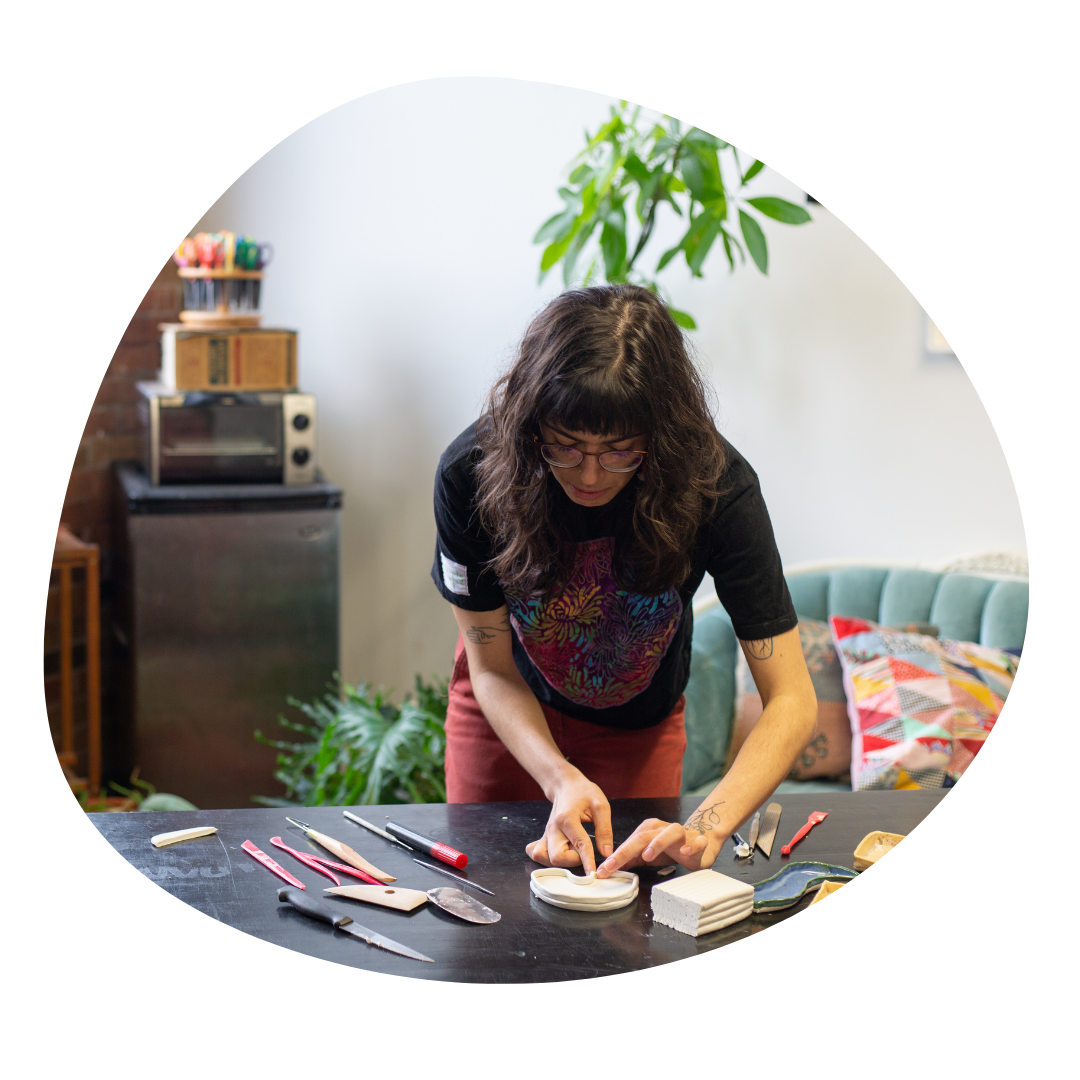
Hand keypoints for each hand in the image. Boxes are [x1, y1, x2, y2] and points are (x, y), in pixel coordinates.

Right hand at [525, 771, 613, 874]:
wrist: (566, 784)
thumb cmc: (584, 792)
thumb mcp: (600, 805)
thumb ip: (604, 830)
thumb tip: (607, 853)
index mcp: (567, 818)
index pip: (579, 845)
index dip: (588, 861)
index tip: (593, 873)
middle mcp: (553, 828)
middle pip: (557, 857)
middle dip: (573, 861)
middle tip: (584, 852)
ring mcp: (546, 833)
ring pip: (544, 858)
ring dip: (560, 861)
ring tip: (573, 850)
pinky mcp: (543, 837)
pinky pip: (537, 853)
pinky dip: (545, 859)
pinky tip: (559, 853)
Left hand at [595, 818, 724, 877]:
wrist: (702, 839)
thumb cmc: (672, 847)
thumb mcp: (649, 854)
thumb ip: (632, 859)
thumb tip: (612, 867)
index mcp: (649, 830)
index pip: (629, 843)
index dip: (615, 856)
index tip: (603, 870)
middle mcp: (663, 829)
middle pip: (643, 837)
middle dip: (626, 851)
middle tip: (613, 864)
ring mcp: (682, 834)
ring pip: (669, 833)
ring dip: (657, 843)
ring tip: (647, 855)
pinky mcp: (698, 841)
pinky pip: (696, 841)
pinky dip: (691, 845)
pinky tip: (684, 852)